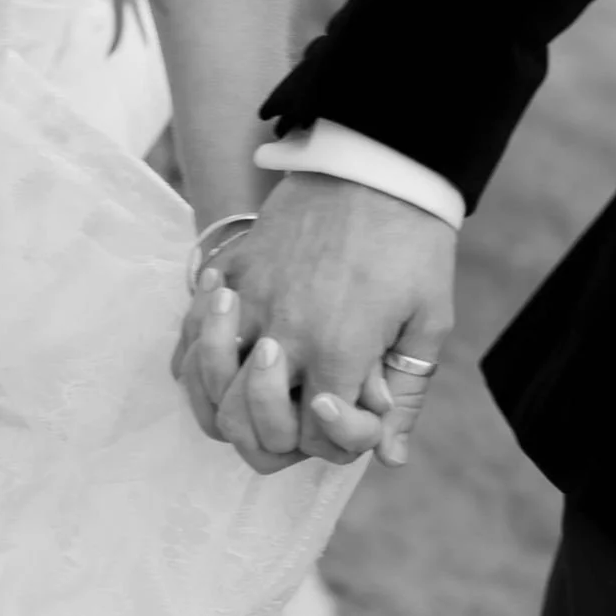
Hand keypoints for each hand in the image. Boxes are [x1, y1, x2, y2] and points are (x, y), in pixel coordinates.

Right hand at [173, 173, 456, 474]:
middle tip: (290, 414)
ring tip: (250, 389)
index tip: (340, 411)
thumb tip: (392, 455)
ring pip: (202, 383)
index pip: (309, 436)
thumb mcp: (429, 319)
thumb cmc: (412, 241)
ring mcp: (247, 300)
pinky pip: (187, 332)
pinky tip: (223, 354)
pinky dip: (194, 357)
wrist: (377, 160)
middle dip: (266, 436)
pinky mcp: (231, 270)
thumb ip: (406, 393)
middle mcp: (282, 333)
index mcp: (337, 350)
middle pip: (240, 423)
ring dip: (222, 400)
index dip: (328, 441)